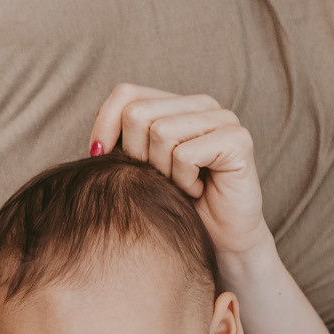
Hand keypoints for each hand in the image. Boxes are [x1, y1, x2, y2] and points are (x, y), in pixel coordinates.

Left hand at [88, 84, 270, 256]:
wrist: (217, 239)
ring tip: (179, 185)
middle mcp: (201, 104)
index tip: (100, 157)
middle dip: (136, 155)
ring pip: (161, 132)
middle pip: (138, 114)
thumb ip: (120, 145)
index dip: (105, 126)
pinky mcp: (238, 140)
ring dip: (162, 171)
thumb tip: (95, 145)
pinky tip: (196, 190)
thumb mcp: (137, 169)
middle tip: (158, 179)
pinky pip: (185, 155)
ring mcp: (223, 118)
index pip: (126, 94)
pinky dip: (183, 180)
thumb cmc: (175, 204)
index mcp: (176, 104)